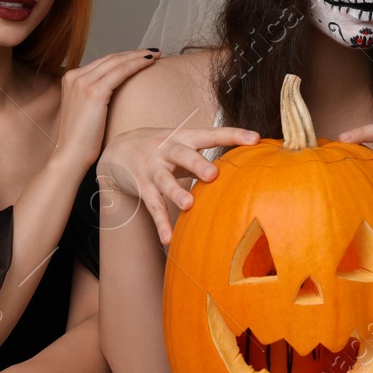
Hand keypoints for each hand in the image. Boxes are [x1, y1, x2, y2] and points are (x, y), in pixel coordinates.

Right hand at [49, 49, 163, 173]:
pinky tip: (149, 62)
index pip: (102, 62)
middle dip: (133, 53)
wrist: (70, 156)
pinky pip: (121, 72)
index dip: (123, 57)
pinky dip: (136, 64)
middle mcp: (74, 76)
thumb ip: (93, 95)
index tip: (140, 56)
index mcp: (70, 78)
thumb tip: (114, 90)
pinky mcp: (94, 92)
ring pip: (117, 62)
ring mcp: (83, 82)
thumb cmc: (81, 140)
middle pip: (110, 58)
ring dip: (138, 56)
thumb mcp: (84, 110)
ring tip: (155, 55)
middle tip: (152, 52)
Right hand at [97, 124, 259, 243]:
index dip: (233, 135)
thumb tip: (244, 165)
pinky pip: (152, 206)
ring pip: (165, 181)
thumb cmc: (162, 147)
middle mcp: (167, 150)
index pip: (211, 133)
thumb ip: (207, 152)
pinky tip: (168, 239)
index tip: (255, 138)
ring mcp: (152, 168)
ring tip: (188, 205)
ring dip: (176, 193)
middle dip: (198, 164)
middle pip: (184, 155)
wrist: (117, 148)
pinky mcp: (141, 186)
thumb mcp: (182, 142)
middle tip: (213, 174)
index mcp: (183, 137)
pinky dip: (160, 223)